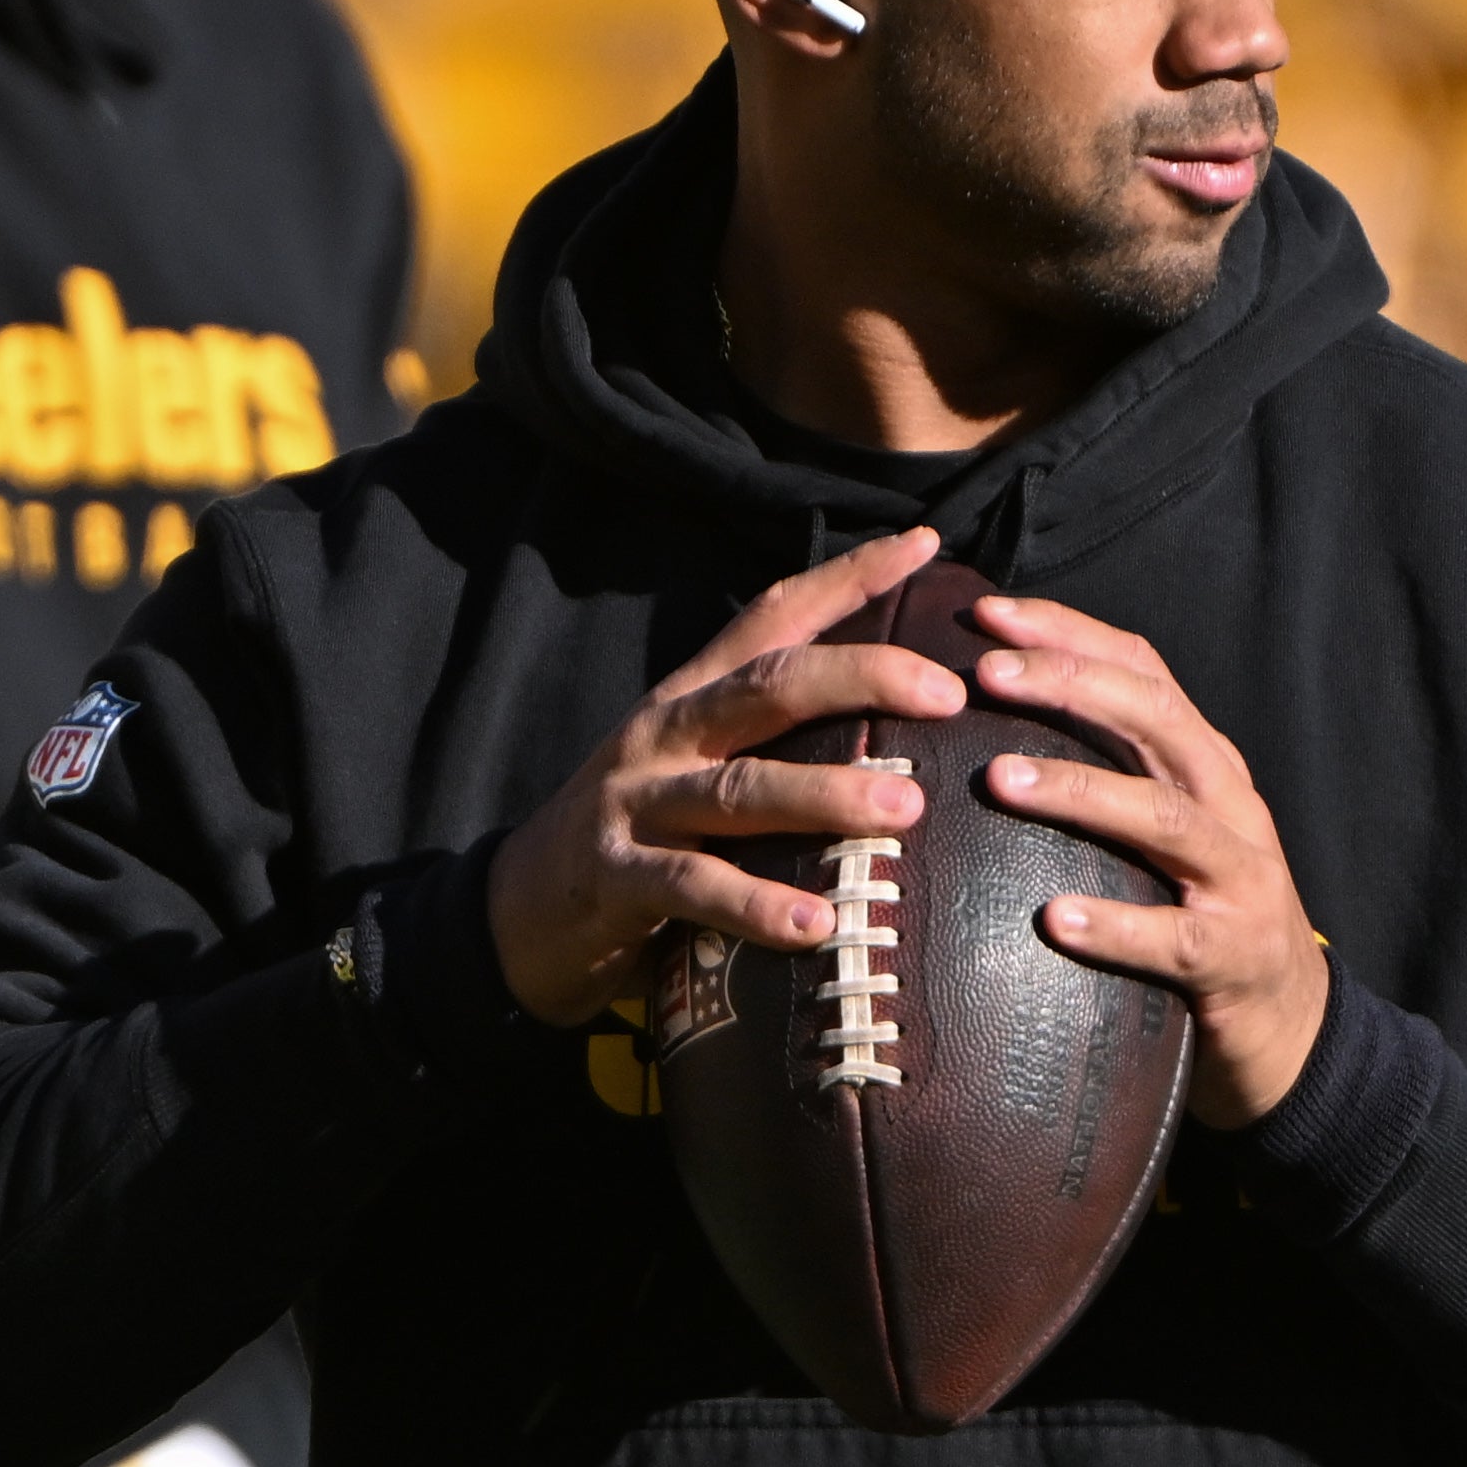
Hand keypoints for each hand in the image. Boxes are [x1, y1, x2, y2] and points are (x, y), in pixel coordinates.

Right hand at [484, 530, 964, 1028]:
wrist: (517, 911)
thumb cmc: (641, 838)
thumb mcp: (699, 772)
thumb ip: (775, 750)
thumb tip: (909, 750)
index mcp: (692, 698)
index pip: (773, 617)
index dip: (847, 577)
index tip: (925, 542)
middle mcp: (664, 734)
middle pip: (769, 685)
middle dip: (862, 677)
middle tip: (949, 693)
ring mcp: (635, 802)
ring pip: (739, 788)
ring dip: (825, 796)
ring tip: (904, 808)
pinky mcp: (615, 877)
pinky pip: (693, 887)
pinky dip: (755, 904)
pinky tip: (816, 924)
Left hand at [963, 594, 1331, 1127]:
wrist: (1290, 1022)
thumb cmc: (1198, 907)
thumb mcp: (1162, 825)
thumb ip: (1104, 770)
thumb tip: (982, 718)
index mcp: (1202, 762)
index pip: (1140, 669)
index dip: (1068, 631)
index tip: (986, 611)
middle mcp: (1228, 802)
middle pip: (1156, 720)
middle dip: (1070, 685)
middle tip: (986, 672)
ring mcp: (1239, 878)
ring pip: (1163, 818)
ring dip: (1079, 792)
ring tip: (1000, 779)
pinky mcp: (1233, 957)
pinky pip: (1171, 937)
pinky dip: (1114, 924)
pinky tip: (1053, 918)